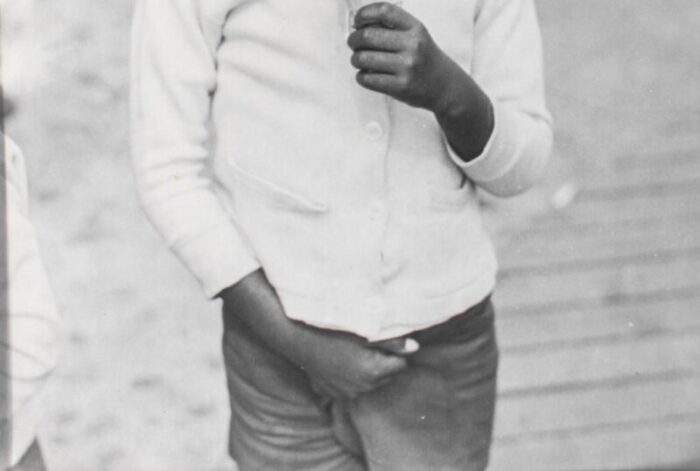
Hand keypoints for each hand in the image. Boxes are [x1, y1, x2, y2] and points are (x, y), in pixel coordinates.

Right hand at [302, 330, 408, 400]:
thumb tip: (416, 348)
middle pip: (387, 376)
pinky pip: (352, 390)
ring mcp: (348, 393)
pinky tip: (342, 367)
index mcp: (374, 371)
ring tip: (353, 354)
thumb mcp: (365, 332)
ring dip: (369, 373)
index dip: (394, 352)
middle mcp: (363, 387)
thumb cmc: (333, 330)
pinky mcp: (334, 395)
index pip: (401, 365)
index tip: (381, 342)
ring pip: (371, 384)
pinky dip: (352, 381)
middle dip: (384, 364)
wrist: (298, 338)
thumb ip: (392, 343)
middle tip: (368, 346)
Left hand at [347, 2, 493, 160]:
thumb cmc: (422, 58)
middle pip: (367, 36)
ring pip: (363, 58)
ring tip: (360, 61)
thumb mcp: (415, 36)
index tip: (357, 22)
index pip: (384, 11)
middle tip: (353, 44)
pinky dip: (361, 76)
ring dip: (355, 59)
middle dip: (353, 40)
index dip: (364, 14)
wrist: (444, 86)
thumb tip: (356, 27)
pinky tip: (366, 75)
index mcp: (415, 28)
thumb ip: (391, 28)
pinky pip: (367, 79)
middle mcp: (413, 45)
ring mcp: (407, 67)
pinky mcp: (400, 87)